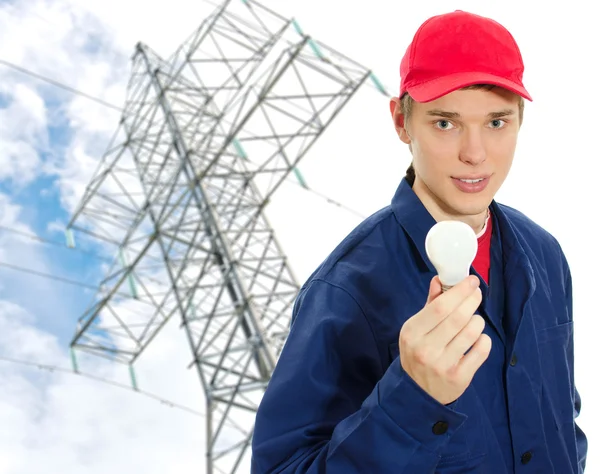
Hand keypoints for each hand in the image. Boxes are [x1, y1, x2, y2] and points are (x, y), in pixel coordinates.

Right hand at [398, 275, 491, 405]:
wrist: (417, 393)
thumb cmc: (418, 352)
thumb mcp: (416, 328)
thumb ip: (430, 304)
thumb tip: (440, 279)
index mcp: (412, 332)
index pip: (440, 307)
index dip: (459, 291)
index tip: (471, 281)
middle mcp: (425, 348)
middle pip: (457, 317)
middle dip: (472, 301)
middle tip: (477, 294)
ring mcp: (442, 364)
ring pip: (471, 332)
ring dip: (478, 321)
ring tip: (474, 320)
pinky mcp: (459, 378)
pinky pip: (481, 351)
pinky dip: (484, 340)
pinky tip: (478, 338)